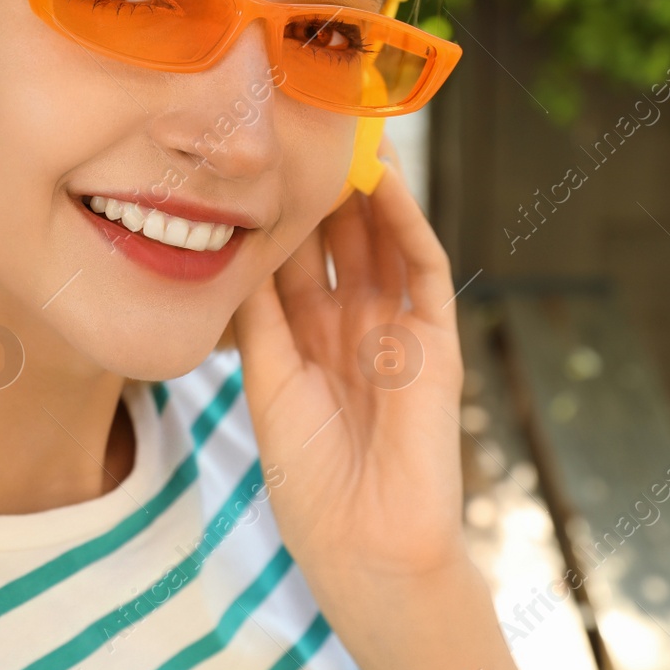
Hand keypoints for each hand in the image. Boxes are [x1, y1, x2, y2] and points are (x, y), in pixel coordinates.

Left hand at [232, 136, 463, 574]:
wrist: (366, 547)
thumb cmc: (309, 482)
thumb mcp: (269, 384)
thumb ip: (259, 315)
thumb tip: (234, 243)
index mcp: (307, 340)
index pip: (293, 257)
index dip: (277, 208)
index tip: (255, 155)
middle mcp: (352, 325)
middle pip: (338, 238)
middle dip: (322, 184)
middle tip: (305, 121)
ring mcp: (396, 330)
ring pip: (382, 241)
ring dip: (368, 189)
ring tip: (346, 128)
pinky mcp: (435, 342)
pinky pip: (423, 270)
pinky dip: (406, 224)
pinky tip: (384, 182)